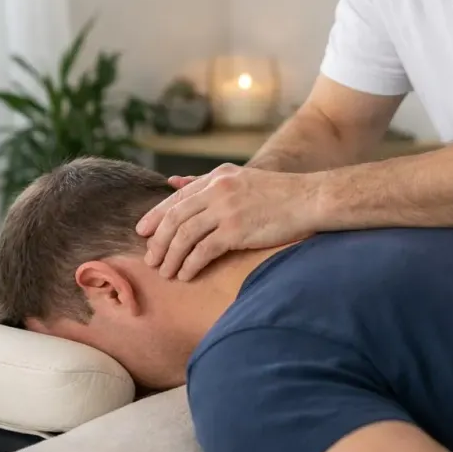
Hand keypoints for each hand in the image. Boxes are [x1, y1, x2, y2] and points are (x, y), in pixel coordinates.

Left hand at [135, 164, 323, 280]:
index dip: (156, 216)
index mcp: (218, 176)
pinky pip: (202, 251)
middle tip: (150, 259)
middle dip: (158, 241)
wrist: (309, 199)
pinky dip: (190, 264)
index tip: (143, 232)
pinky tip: (186, 275)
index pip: (177, 198)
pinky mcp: (236, 230)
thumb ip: (209, 183)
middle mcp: (217, 190)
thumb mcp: (241, 179)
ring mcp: (226, 209)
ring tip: (166, 272)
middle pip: (175, 218)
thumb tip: (173, 181)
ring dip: (170, 257)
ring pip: (184, 236)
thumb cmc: (279, 194)